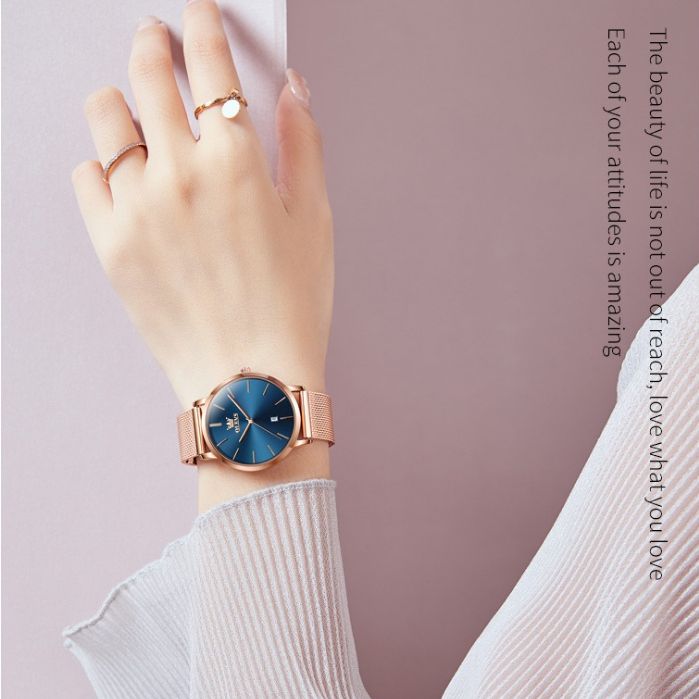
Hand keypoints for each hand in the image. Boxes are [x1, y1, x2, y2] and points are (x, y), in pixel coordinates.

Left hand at [72, 0, 332, 506]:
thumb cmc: (291, 305)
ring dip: (120, 98)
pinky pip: (87, 176)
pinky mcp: (109, 244)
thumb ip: (304, 143)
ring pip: (106, 117)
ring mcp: (136, 208)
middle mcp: (179, 174)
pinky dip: (103, 164)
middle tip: (157, 38)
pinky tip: (125, 174)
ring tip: (133, 106)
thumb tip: (294, 89)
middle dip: (154, 44)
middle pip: (147, 74)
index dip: (203, 27)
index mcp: (237, 162)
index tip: (198, 13)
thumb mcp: (316, 220)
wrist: (249, 379)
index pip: (210, 66)